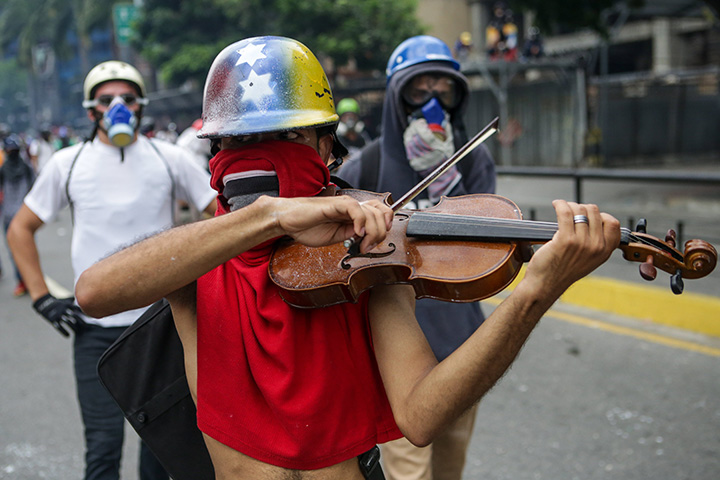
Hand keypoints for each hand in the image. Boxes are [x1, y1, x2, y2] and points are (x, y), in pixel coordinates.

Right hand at [33, 293, 84, 336]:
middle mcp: (63, 309)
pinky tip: (68, 336)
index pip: (76, 309)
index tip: (87, 317)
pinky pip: (58, 327)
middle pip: (73, 316)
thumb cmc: (58, 302)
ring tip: (77, 331)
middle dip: (79, 321)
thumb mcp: (65, 300)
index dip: (82, 314)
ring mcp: (57, 315)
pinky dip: (63, 332)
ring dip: (72, 327)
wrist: (44, 303)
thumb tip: (83, 301)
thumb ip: (74, 302)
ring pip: (67, 322)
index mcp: (67, 304)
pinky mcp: (52, 320)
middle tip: (85, 326)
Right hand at [269, 195, 393, 252]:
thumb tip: (367, 239)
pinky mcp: (335, 204)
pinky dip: (361, 222)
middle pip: (380, 213)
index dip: (387, 222)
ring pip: (371, 212)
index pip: (380, 211)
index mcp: (353, 214)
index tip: (380, 239)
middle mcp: (351, 207)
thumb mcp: (337, 237)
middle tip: (367, 247)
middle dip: (380, 233)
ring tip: (361, 244)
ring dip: (372, 232)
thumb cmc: (307, 227)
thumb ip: (352, 236)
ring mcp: (344, 204)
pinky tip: (356, 234)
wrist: (287, 221)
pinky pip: (355, 209)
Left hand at [523, 200, 620, 298]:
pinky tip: (556, 204)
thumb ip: (596, 244)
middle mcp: (596, 247)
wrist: (545, 284)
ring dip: (569, 205)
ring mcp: (581, 243)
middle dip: (581, 208)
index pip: (613, 224)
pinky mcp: (565, 240)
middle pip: (594, 212)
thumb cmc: (562, 271)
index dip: (601, 215)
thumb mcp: (588, 260)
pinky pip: (565, 212)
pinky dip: (560, 204)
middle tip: (571, 211)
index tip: (589, 216)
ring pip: (579, 210)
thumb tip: (594, 219)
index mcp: (604, 252)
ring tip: (562, 208)